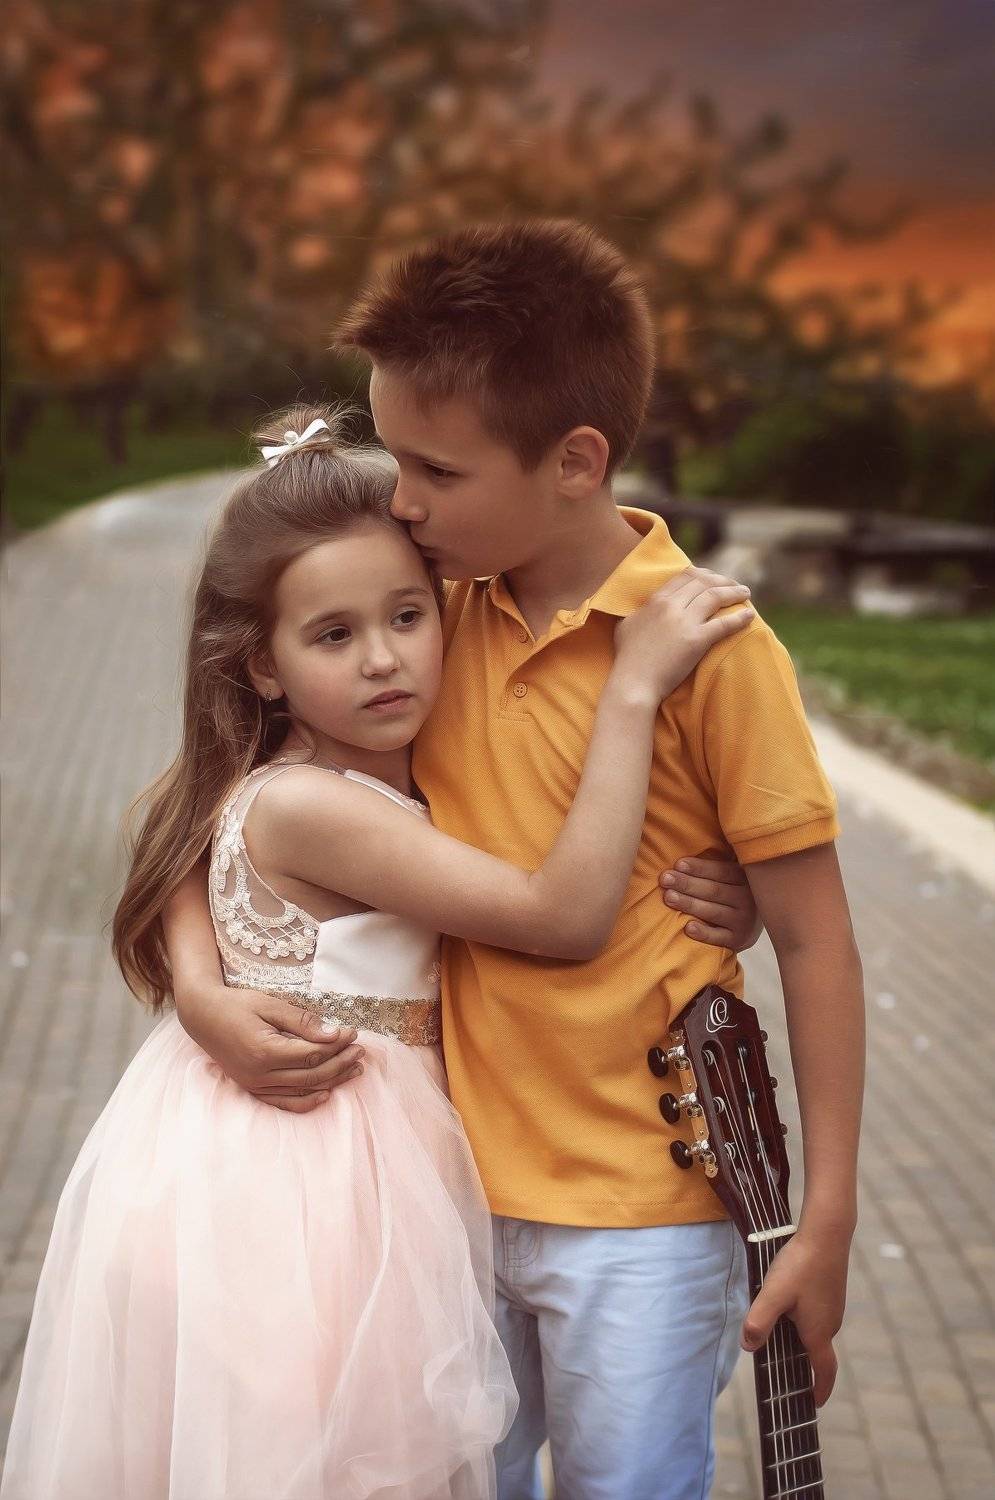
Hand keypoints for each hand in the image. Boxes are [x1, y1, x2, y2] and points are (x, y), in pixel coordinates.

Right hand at [176, 982, 365, 1112]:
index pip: (312, 1054)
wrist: (202, 1017)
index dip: (337, 1045)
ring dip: (332, 1081)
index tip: (353, 1033)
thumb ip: (302, 1021)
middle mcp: (260, 1074)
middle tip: (361, 1051)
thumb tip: (333, 1034)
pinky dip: (307, 1101)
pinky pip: (284, 1102)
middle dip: (341, 1063)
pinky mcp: (252, 1089)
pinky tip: (327, 1094)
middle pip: (312, 1075)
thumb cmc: (237, 1005)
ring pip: (303, 1090)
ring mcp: (255, 1085)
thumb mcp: (269, 1004)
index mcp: (265, 1051)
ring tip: (355, 1069)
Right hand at [613, 567, 753, 703]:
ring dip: (734, 592)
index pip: (685, 577)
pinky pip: (723, 624)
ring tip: (745, 593)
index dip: (703, 574)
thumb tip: (645, 607)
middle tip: (734, 585)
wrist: (633, 682)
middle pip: (703, 583)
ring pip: (715, 597)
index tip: (714, 578)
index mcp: (656, 600)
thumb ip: (639, 611)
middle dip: (722, 581)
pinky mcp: (696, 640)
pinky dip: (739, 618)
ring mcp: (684, 622)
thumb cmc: (627, 658)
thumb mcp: (627, 626)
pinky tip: (749, 615)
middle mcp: (671, 605)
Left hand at [660, 856, 762, 949]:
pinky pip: (719, 938)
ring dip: (689, 904)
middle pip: (714, 890)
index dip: (699, 868)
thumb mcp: (729, 878)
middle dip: (687, 884)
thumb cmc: (730, 894)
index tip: (678, 864)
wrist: (749, 926)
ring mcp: (744, 921)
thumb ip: (712, 868)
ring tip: (668, 897)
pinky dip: (704, 933)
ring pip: (713, 912)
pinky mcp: (738, 941)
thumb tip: (680, 860)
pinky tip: (688, 927)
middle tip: (665, 879)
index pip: (721, 871)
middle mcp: (748, 899)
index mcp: (745, 879)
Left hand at [740, 1229, 849, 1405]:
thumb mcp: (774, 1295)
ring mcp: (833, 1306)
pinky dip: (801, 1317)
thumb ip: (759, 1321)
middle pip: (815, 1351)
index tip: (813, 1403)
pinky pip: (815, 1314)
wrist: (827, 1232)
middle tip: (779, 1367)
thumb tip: (749, 1347)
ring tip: (775, 1330)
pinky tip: (784, 1302)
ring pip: (813, 1329)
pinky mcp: (830, 1291)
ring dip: (797, 1335)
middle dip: (799, 1362)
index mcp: (819, 1332)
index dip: (820, 1390)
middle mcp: (831, 1323)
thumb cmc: (801, 1264)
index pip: (824, 1371)